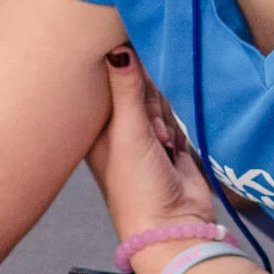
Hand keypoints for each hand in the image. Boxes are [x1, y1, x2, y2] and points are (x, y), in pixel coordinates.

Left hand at [85, 48, 219, 273]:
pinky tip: (173, 148)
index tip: (136, 74)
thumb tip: (119, 47)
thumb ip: (127, 88)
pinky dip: (179, 128)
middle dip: (150, 103)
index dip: (124, 75)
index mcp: (94, 127)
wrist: (173, 226)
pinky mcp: (170, 142)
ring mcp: (144, 135)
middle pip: (138, 88)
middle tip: (152, 128)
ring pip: (159, 101)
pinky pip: (176, 116)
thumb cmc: (136, 187)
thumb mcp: (128, 132)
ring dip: (165, 118)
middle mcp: (116, 129)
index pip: (107, 80)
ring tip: (163, 143)